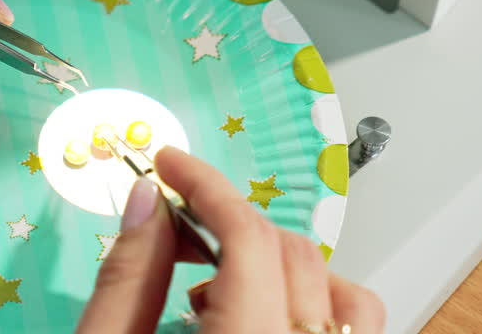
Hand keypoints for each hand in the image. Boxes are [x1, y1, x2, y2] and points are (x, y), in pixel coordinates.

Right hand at [78, 147, 383, 332]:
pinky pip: (353, 329)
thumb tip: (147, 201)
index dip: (206, 186)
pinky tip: (256, 316)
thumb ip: (128, 277)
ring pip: (347, 296)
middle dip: (232, 222)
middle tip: (174, 224)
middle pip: (296, 255)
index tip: (171, 164)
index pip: (249, 238)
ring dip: (286, 266)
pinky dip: (314, 305)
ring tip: (223, 282)